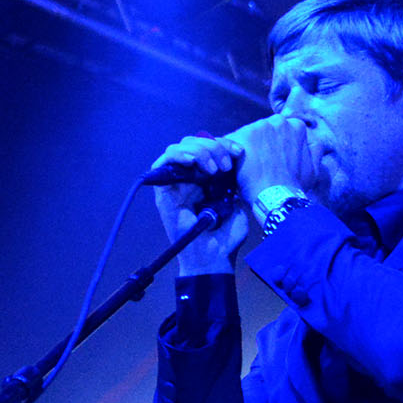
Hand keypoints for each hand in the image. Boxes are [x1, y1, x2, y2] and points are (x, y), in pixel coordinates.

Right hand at [150, 134, 247, 273]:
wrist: (213, 259)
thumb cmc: (225, 238)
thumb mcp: (236, 204)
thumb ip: (232, 183)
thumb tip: (233, 161)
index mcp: (206, 181)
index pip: (208, 149)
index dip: (222, 144)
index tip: (238, 152)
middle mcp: (188, 180)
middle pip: (192, 144)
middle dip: (212, 146)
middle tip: (226, 164)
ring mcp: (174, 186)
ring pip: (179, 149)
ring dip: (198, 151)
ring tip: (214, 168)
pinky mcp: (163, 193)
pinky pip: (164, 163)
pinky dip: (178, 155)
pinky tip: (193, 162)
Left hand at [224, 113, 317, 211]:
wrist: (277, 196)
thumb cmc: (295, 185)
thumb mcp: (313, 169)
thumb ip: (315, 151)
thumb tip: (316, 143)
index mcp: (296, 126)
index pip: (280, 130)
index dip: (274, 144)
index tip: (271, 158)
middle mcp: (279, 121)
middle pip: (263, 129)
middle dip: (260, 142)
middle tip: (257, 162)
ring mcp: (259, 127)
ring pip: (247, 134)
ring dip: (245, 146)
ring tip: (245, 165)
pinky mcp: (242, 136)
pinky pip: (230, 141)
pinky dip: (228, 152)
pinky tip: (230, 165)